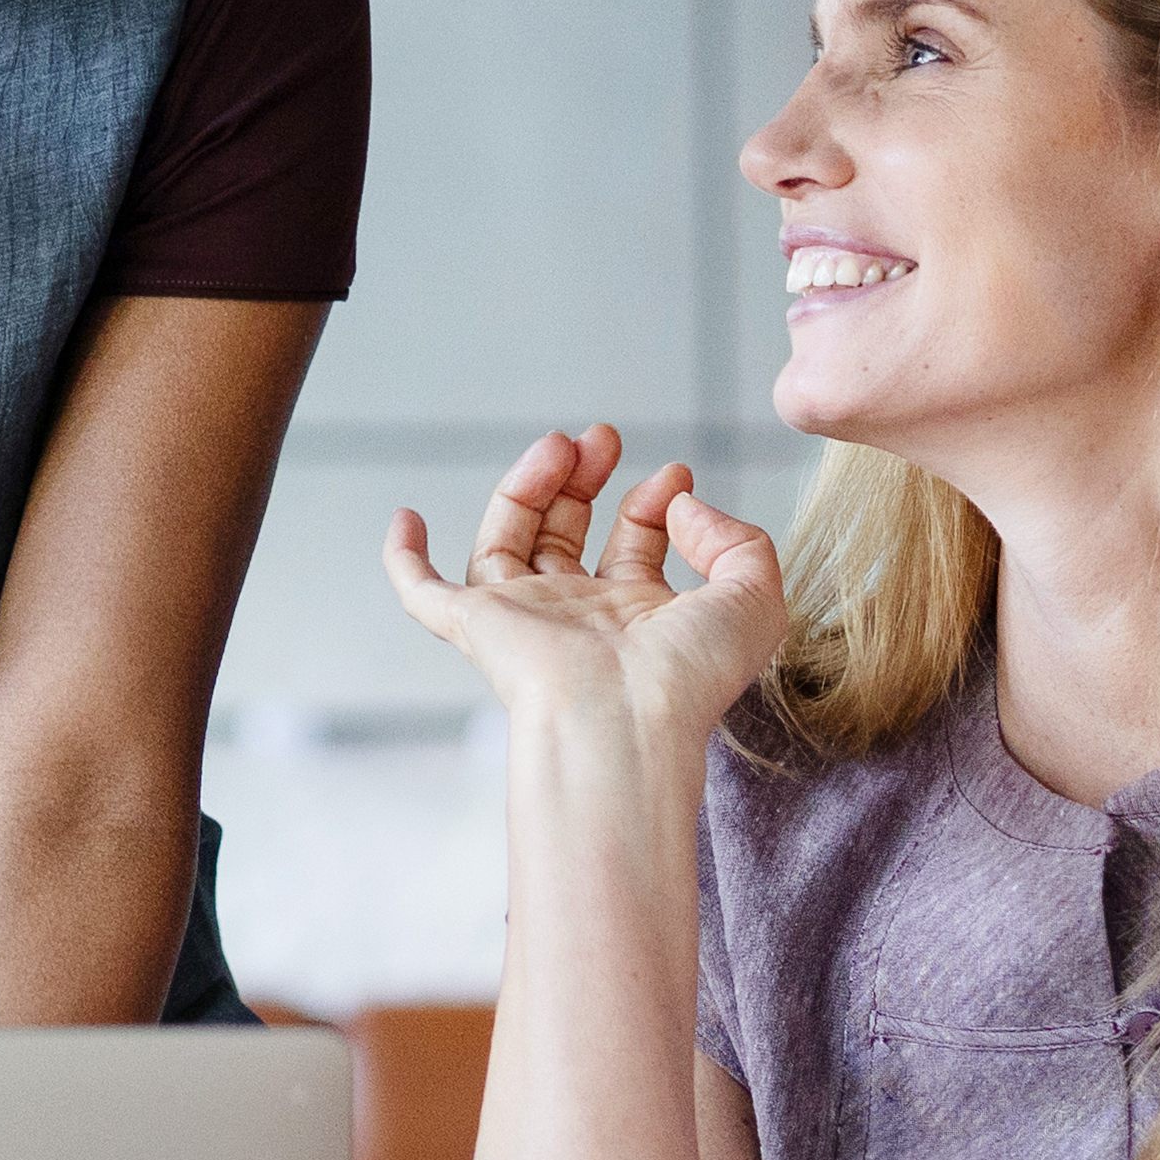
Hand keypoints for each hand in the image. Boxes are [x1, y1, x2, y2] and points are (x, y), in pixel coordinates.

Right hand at [375, 423, 788, 741]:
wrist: (625, 723)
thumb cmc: (689, 678)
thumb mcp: (753, 599)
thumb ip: (739, 541)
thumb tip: (681, 502)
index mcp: (638, 619)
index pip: (633, 546)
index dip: (653, 503)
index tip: (676, 475)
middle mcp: (579, 619)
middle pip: (565, 535)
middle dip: (583, 479)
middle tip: (603, 436)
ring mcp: (524, 622)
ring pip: (506, 543)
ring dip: (525, 487)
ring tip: (558, 444)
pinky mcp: (476, 627)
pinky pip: (424, 593)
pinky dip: (407, 559)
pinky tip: (406, 517)